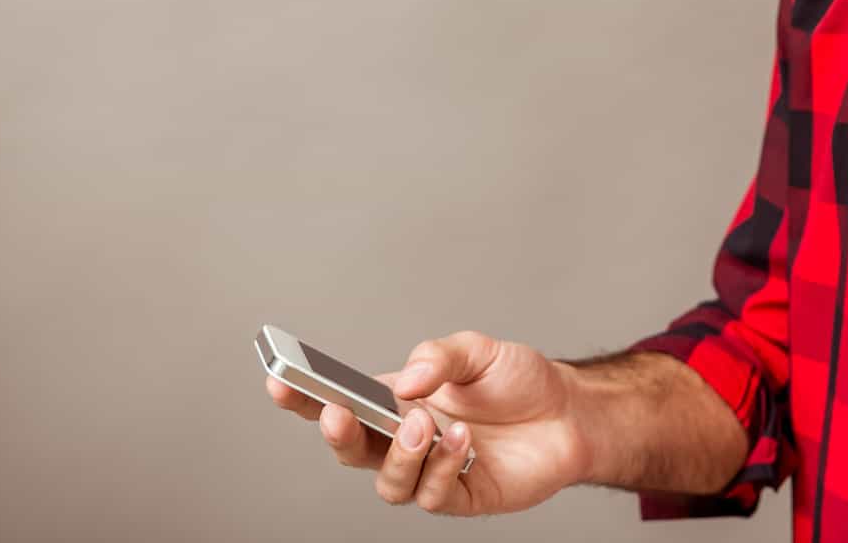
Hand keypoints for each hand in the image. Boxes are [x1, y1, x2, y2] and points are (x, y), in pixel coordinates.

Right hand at [263, 329, 588, 515]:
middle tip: (339, 411)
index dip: (301, 398)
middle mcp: (404, 440)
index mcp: (395, 401)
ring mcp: (430, 472)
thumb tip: (403, 381)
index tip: (277, 381)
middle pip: (351, 451)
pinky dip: (443, 466)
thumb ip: (438, 357)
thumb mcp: (478, 350)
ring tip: (426, 423)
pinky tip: (464, 442)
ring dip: (401, 454)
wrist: (570, 412)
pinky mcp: (460, 496)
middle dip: (338, 434)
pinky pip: (434, 495)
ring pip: (389, 483)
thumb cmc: (518, 380)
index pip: (338, 402)